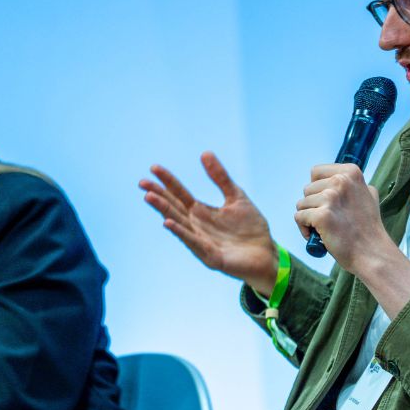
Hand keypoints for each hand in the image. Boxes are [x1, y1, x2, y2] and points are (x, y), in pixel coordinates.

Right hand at [143, 153, 278, 294]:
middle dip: (158, 196)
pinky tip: (168, 223)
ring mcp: (201, 241)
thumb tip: (205, 153)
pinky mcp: (210, 256)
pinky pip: (193, 243)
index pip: (179, 194)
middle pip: (174, 208)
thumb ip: (221, 177)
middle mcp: (196, 225)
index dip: (167, 181)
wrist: (266, 253)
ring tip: (149, 197)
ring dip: (164, 211)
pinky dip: (181, 233)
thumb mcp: (236, 196)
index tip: (154, 168)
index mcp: (201, 212)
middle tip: (143, 183)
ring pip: (179, 224)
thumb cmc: (251, 228)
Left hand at [294, 163, 389, 268]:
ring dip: (308, 218)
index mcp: (350, 172)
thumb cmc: (368, 228)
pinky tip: (318, 236)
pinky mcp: (322, 215)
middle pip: (307, 189)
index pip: (316, 172)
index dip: (318, 189)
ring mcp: (331, 198)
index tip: (328, 203)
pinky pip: (299, 217)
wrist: (372, 253)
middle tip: (328, 220)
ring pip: (302, 204)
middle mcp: (340, 181)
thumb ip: (353, 184)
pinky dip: (304, 229)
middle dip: (313, 205)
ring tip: (324, 229)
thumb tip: (337, 178)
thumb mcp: (369, 195)